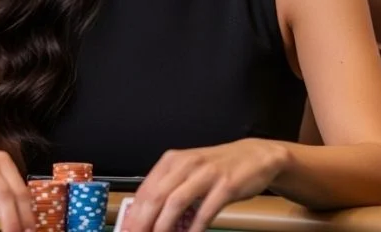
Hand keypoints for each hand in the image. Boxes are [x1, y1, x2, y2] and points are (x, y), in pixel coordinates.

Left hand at [126, 139, 287, 231]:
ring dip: (164, 226)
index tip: (126, 230)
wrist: (254, 156)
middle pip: (156, 196)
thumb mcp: (188, 172)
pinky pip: (205, 210)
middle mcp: (186, 164)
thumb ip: (168, 189)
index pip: (145, 190)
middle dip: (143, 222)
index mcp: (173, 161)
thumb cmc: (217, 168)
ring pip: (176, 202)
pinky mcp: (226, 185)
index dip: (133, 214)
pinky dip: (194, 227)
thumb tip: (145, 215)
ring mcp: (206, 174)